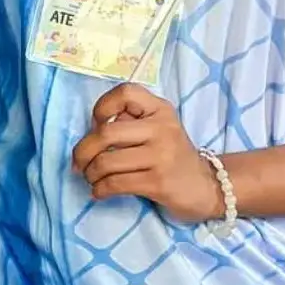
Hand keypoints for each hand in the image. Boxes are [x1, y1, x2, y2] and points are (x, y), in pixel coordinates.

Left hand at [71, 84, 221, 223]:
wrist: (206, 186)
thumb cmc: (172, 155)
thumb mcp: (158, 128)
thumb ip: (130, 122)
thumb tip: (89, 132)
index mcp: (160, 109)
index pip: (125, 93)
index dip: (102, 107)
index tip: (95, 125)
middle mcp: (162, 128)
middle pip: (106, 133)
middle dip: (83, 151)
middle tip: (78, 163)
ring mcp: (161, 156)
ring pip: (106, 162)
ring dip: (90, 174)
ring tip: (91, 178)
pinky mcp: (158, 182)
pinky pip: (116, 184)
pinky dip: (99, 189)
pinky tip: (99, 191)